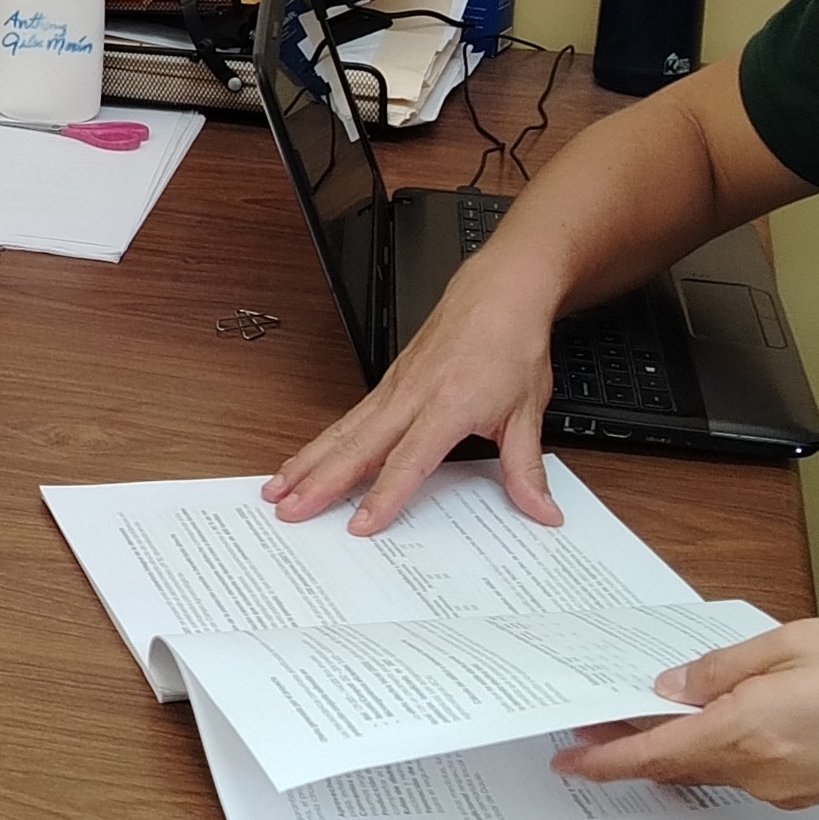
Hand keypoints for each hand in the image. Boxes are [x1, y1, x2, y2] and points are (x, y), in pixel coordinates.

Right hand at [262, 263, 562, 532]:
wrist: (498, 293)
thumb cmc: (510, 345)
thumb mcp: (527, 411)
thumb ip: (526, 468)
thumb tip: (542, 511)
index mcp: (447, 407)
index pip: (409, 461)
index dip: (384, 496)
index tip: (360, 526)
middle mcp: (411, 398)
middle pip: (357, 447)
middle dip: (319, 482)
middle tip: (289, 512)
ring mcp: (393, 390)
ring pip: (342, 432)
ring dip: (306, 463)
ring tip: (276, 490)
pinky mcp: (386, 385)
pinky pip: (346, 419)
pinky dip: (319, 443)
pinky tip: (303, 460)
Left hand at [553, 614, 818, 808]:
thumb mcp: (794, 643)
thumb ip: (725, 667)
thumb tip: (672, 686)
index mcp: (745, 732)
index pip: (654, 754)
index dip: (604, 759)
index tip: (567, 758)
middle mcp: (758, 773)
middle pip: (677, 765)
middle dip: (634, 746)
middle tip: (600, 718)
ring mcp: (787, 790)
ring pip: (715, 767)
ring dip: (683, 744)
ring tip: (661, 706)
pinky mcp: (812, 793)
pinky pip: (751, 771)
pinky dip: (726, 747)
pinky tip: (732, 716)